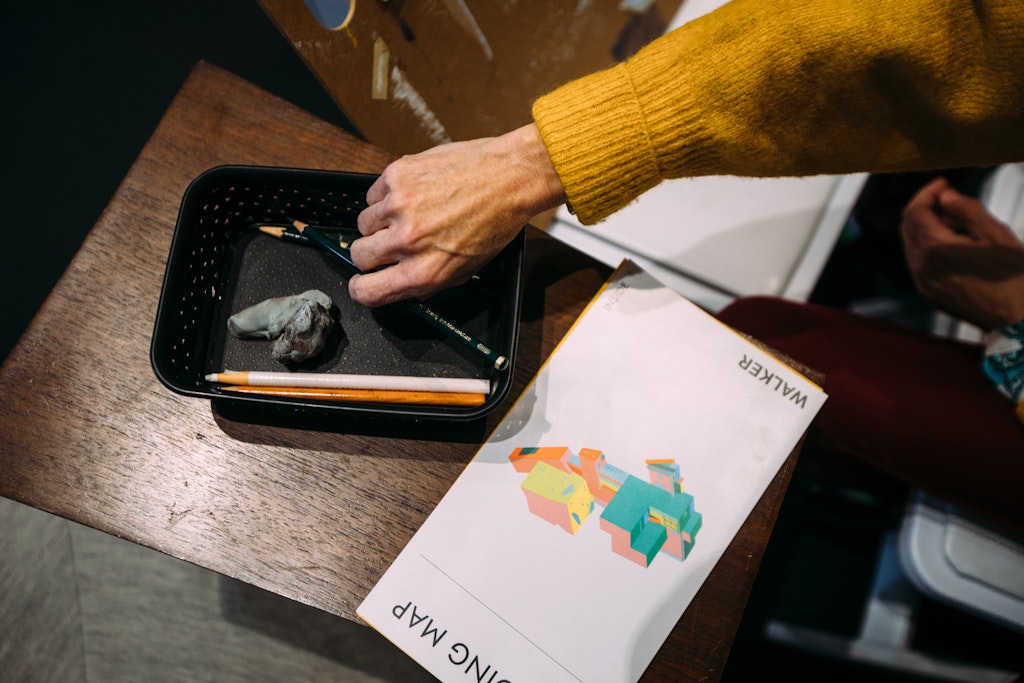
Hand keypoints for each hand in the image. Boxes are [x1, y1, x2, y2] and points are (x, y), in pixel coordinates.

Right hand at [349, 124, 565, 306]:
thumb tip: (399, 286)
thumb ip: (428, 281)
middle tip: (391, 242)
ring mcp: (398, 206)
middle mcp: (407, 241)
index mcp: (424, 272)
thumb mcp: (466, 269)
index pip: (367, 291)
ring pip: (363, 223)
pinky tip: (414, 193)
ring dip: (380, 222)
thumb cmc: (494, 222)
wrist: (509, 178)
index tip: (364, 281)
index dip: (362, 287)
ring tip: (410, 214)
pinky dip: (387, 196)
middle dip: (371, 252)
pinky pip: (373, 194)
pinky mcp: (396, 175)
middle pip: (358, 255)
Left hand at [900, 177, 1023, 329]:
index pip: (915, 212)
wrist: (1020, 321)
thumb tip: (945, 196)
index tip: (943, 183)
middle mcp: (922, 269)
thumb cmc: (1016, 279)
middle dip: (927, 209)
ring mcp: (924, 285)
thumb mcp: (996, 234)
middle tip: (953, 202)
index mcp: (936, 251)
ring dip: (930, 229)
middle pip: (909, 228)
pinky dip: (932, 248)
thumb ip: (967, 210)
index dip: (926, 193)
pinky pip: (921, 264)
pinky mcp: (930, 295)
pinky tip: (959, 247)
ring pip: (913, 245)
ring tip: (964, 226)